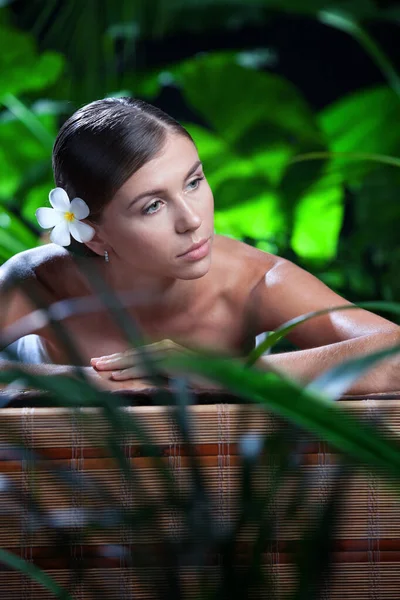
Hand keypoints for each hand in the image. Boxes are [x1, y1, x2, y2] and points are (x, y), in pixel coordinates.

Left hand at [90, 339, 218, 389]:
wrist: (226, 376)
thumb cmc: (203, 377)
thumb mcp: (179, 375)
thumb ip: (163, 373)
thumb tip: (143, 379)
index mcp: (165, 349)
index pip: (137, 353)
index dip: (118, 357)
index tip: (100, 362)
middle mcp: (165, 347)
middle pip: (133, 353)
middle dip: (111, 359)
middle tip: (92, 364)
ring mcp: (170, 353)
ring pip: (137, 358)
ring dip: (116, 364)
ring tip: (99, 368)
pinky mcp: (173, 363)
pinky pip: (147, 367)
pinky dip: (131, 371)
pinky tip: (117, 376)